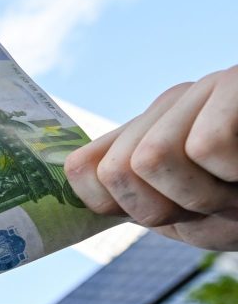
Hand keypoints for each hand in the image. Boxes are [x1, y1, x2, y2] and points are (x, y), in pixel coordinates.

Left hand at [65, 65, 237, 250]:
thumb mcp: (200, 213)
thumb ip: (144, 205)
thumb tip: (81, 194)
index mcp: (151, 133)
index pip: (84, 170)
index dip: (119, 207)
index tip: (171, 214)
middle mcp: (172, 105)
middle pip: (117, 172)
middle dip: (169, 207)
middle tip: (220, 200)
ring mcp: (210, 88)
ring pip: (152, 159)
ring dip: (205, 195)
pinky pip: (207, 146)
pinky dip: (236, 175)